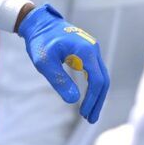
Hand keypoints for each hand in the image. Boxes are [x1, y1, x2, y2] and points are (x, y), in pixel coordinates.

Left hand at [17, 3, 108, 122]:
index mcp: (85, 51)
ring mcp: (92, 50)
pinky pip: (95, 72)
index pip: (96, 80)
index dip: (92, 99)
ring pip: (101, 77)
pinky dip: (93, 87)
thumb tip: (73, 100)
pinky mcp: (88, 53)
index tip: (83, 114)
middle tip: (90, 119)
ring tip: (89, 113)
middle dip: (98, 101)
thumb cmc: (40, 42)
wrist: (40, 24)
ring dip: (97, 96)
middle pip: (103, 80)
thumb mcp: (45, 63)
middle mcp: (93, 49)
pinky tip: (87, 99)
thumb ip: (59, 80)